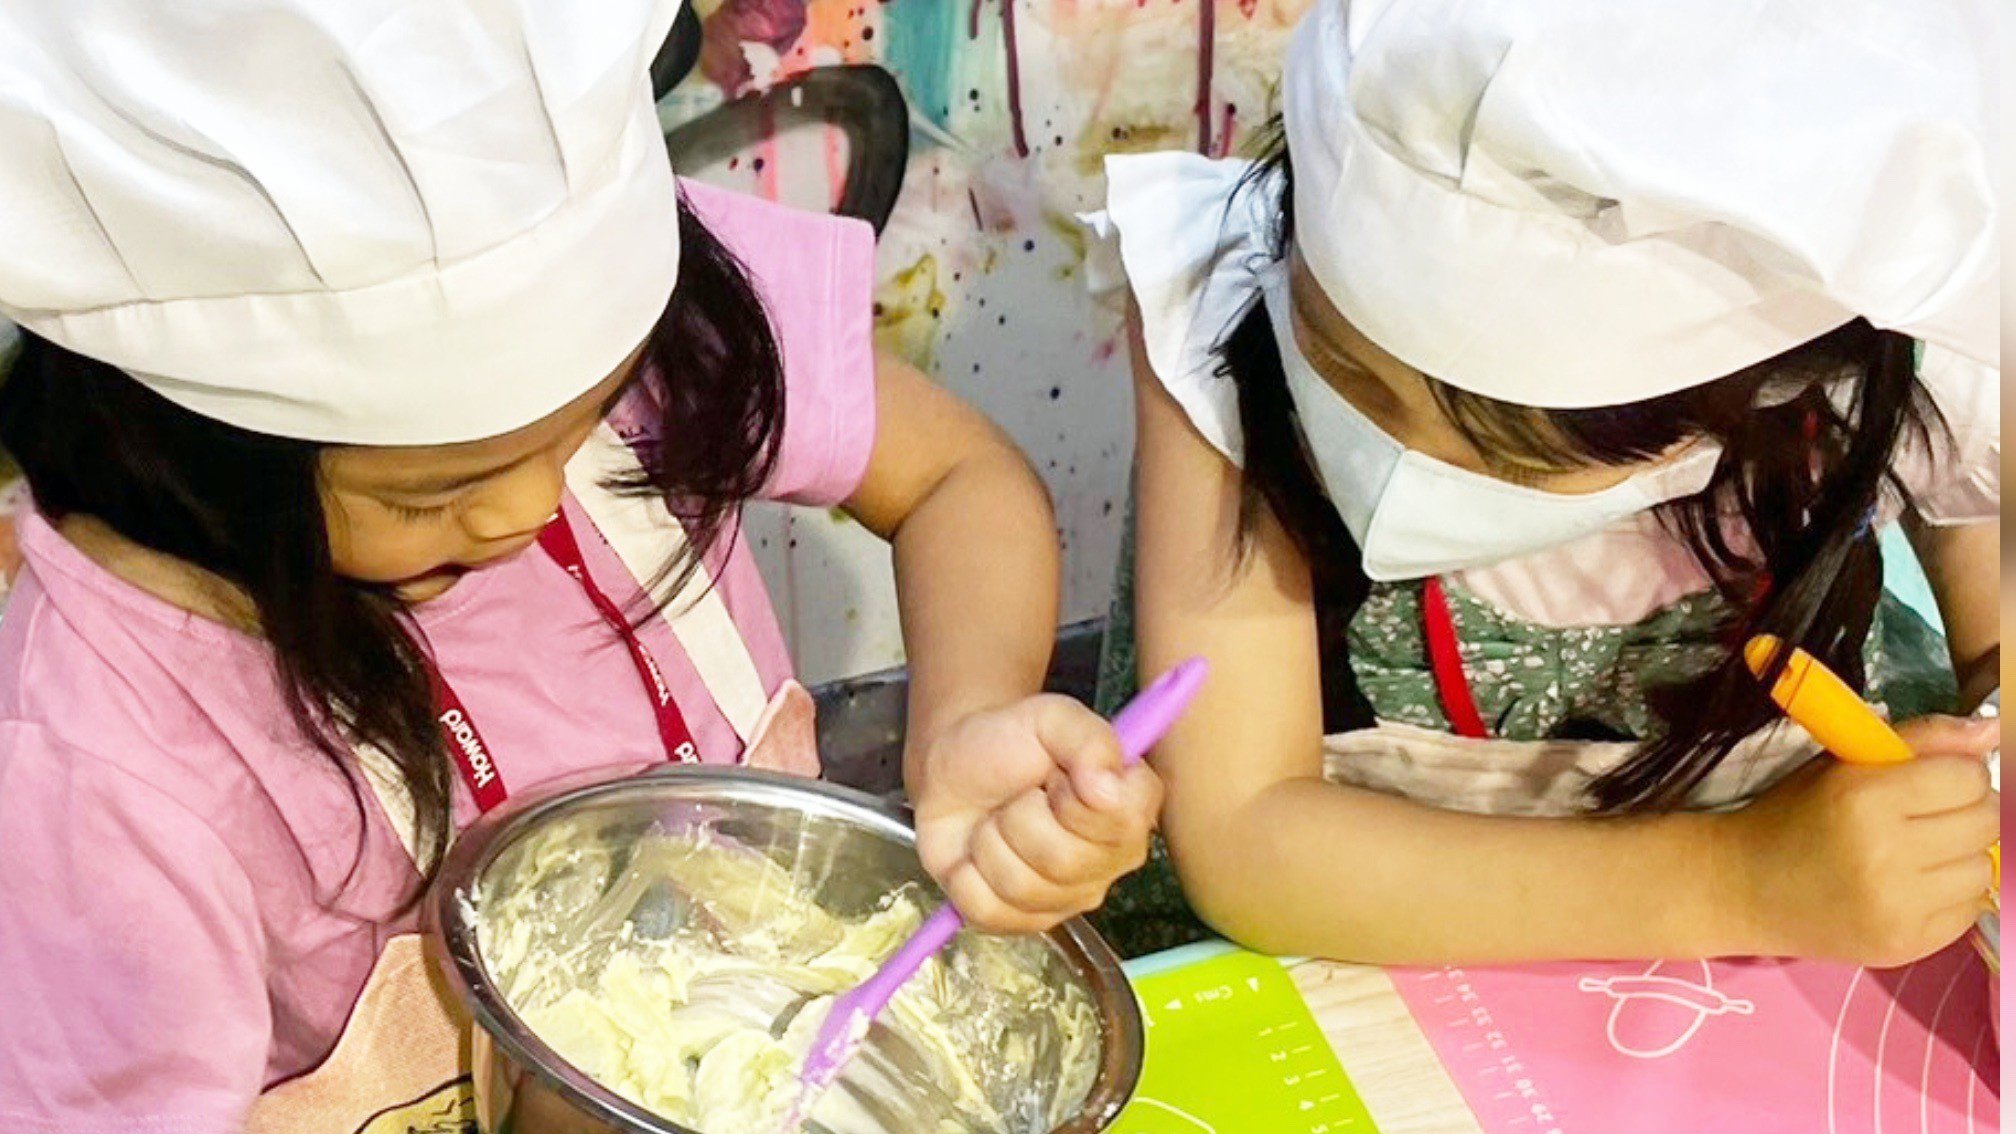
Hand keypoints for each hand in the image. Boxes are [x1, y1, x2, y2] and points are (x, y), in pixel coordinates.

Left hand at [910, 696, 1163, 934]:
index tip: (1057, 775)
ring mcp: (1068, 897)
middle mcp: (1111, 861)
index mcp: (1131, 809)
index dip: (1075, 797)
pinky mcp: (1021, 920)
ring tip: (995, 822)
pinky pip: (988, 912)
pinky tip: (976, 855)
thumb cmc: (1010, 741)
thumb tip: (1106, 789)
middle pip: (1064, 861)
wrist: (954, 767)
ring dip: (990, 842)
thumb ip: (1089, 739)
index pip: (1121, 823)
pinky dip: (966, 876)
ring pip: (1021, 886)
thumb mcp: (1051, 718)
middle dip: (1021, 817)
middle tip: (1019, 798)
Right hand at [1720, 715, 1999, 966]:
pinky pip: (1969, 909)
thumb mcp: (1842, 764)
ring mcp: (1898, 907)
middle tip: (1927, 814)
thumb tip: (1992, 732)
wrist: (1742, 889)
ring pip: (1984, 867)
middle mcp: (1886, 855)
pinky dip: (1949, 893)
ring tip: (1918, 852)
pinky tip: (1912, 885)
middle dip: (1965, 810)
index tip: (1933, 780)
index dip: (1956, 773)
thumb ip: (1920, 740)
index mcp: (1863, 798)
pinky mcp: (1906, 946)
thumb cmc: (1791, 817)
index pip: (1967, 777)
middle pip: (1985, 821)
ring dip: (1960, 854)